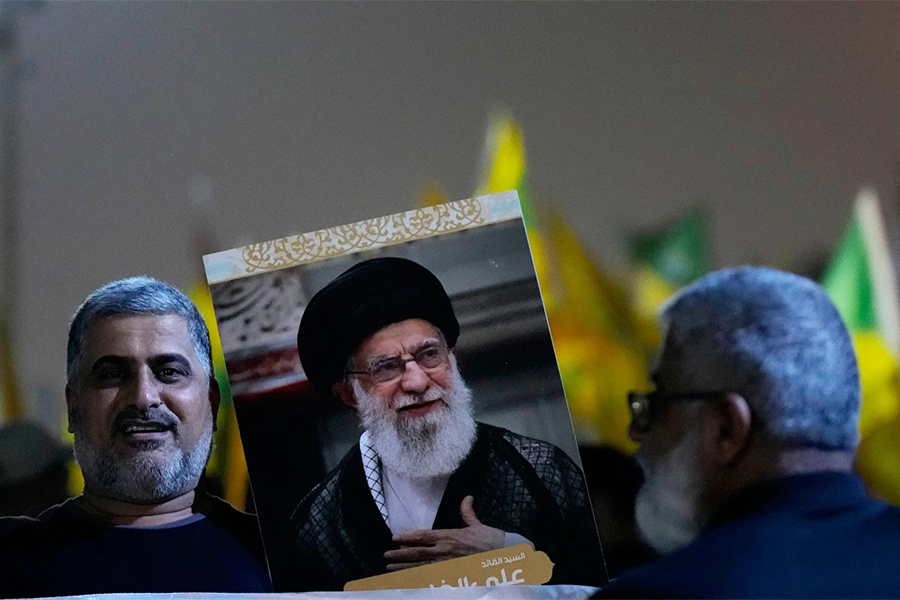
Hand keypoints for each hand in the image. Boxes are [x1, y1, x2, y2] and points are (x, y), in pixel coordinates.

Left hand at [383, 495, 504, 570]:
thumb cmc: (491, 540)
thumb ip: (468, 512)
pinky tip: (407, 581)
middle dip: (399, 555)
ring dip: (403, 569)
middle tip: (386, 556)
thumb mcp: (477, 525)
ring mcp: (447, 566)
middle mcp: (445, 551)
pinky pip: (430, 580)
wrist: (504, 556)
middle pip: (417, 553)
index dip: (407, 537)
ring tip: (389, 569)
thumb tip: (467, 498)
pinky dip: (417, 580)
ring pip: (420, 568)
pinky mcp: (452, 577)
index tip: (395, 538)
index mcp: (449, 536)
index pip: (423, 536)